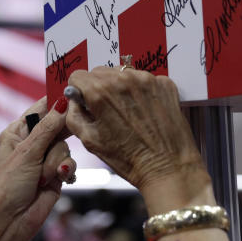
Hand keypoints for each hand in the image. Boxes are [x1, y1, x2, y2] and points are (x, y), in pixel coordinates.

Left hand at [0, 97, 75, 221]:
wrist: (11, 221)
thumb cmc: (8, 186)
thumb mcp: (27, 153)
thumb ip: (48, 129)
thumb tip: (63, 104)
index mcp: (18, 132)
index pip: (40, 109)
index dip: (55, 102)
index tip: (72, 95)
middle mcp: (32, 143)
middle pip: (58, 126)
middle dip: (60, 137)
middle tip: (63, 138)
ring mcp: (45, 159)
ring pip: (65, 147)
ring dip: (57, 161)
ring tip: (45, 176)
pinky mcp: (56, 174)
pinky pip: (71, 164)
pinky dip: (66, 171)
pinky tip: (60, 179)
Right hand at [65, 66, 206, 198]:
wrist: (168, 168)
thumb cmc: (128, 158)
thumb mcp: (89, 140)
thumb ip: (73, 114)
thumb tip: (73, 99)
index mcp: (100, 92)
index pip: (78, 75)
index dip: (78, 90)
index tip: (85, 101)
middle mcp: (123, 79)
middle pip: (99, 72)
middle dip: (98, 88)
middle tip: (107, 110)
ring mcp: (146, 79)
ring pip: (122, 73)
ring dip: (120, 88)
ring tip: (128, 112)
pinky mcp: (165, 84)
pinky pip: (144, 80)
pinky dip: (141, 92)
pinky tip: (144, 112)